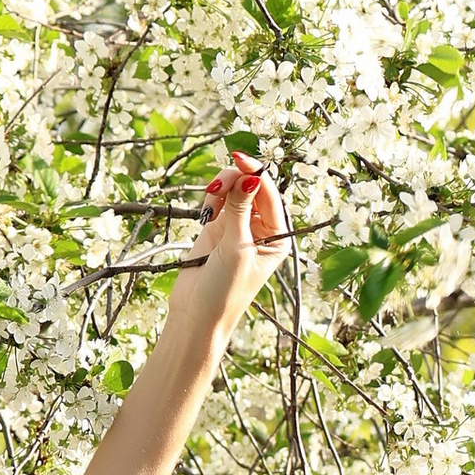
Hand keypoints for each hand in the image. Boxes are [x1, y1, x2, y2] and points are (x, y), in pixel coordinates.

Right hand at [166, 158, 287, 358]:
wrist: (196, 315)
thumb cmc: (225, 290)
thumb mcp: (236, 248)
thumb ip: (240, 210)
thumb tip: (249, 176)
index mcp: (277, 238)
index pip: (270, 197)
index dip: (257, 175)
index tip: (241, 159)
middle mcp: (261, 231)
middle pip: (253, 189)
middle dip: (238, 179)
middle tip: (222, 180)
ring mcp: (237, 228)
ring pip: (234, 191)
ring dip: (223, 186)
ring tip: (212, 195)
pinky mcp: (216, 229)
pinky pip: (217, 201)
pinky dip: (211, 197)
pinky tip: (207, 205)